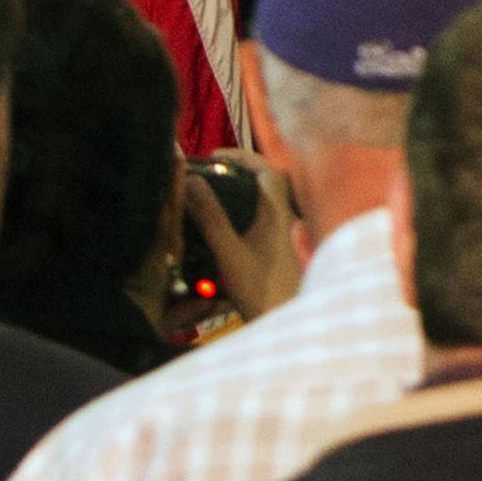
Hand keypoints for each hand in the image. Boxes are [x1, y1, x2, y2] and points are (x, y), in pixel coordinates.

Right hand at [184, 148, 305, 320]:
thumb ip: (211, 217)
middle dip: (238, 173)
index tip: (213, 155)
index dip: (240, 156)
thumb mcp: (229, 253)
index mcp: (277, 211)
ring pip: (265, 203)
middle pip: (265, 182)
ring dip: (241, 195)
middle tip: (208, 175)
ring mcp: (286, 236)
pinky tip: (225, 230)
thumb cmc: (263, 291)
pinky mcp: (282, 252)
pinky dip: (245, 216)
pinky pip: (264, 222)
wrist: (289, 325)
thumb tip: (192, 181)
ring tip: (211, 198)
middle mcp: (286, 218)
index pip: (264, 168)